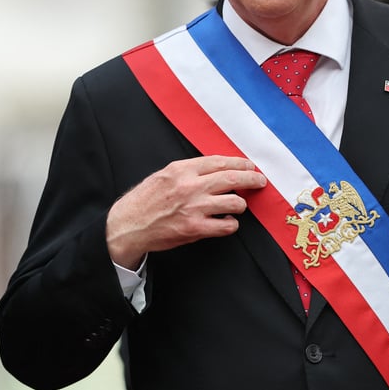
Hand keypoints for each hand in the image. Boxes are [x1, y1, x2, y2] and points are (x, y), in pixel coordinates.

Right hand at [105, 155, 266, 268]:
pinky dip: (231, 224)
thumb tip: (217, 169)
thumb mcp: (165, 175)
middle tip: (260, 181)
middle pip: (233, 178)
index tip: (249, 165)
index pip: (220, 161)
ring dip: (241, 204)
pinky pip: (226, 225)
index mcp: (182, 169)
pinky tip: (227, 222)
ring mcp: (194, 208)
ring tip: (238, 205)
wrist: (128, 225)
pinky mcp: (195, 228)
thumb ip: (189, 171)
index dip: (239, 163)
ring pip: (235, 202)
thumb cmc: (145, 200)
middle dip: (252, 179)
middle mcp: (190, 186)